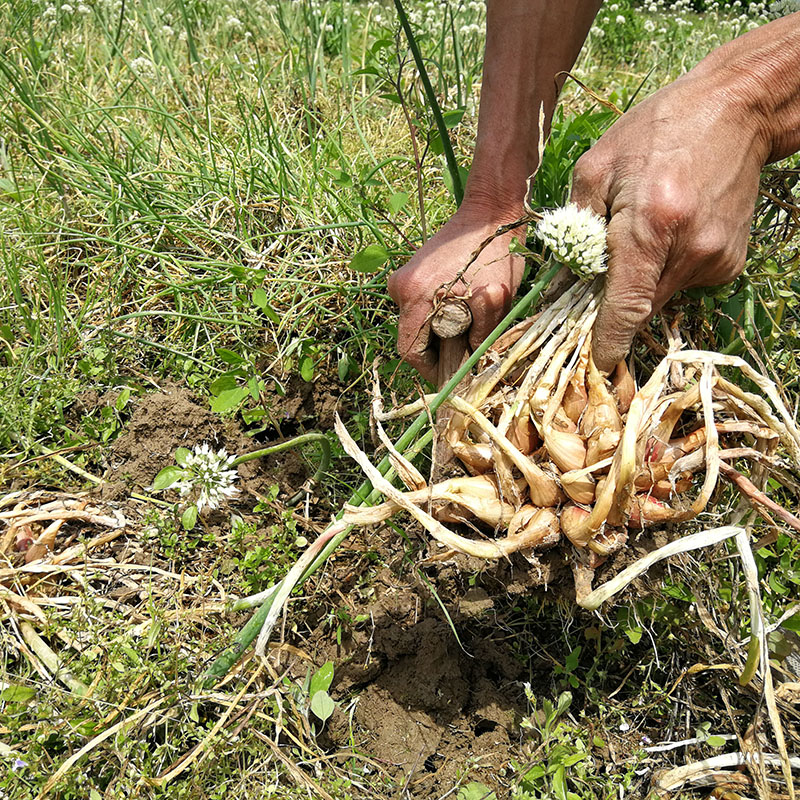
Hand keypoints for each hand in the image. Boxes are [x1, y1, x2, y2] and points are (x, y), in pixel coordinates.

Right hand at [388, 206, 525, 382]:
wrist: (490, 212)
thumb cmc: (496, 254)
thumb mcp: (494, 301)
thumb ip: (480, 337)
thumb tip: (471, 367)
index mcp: (414, 296)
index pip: (410, 350)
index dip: (430, 370)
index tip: (452, 376)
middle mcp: (400, 288)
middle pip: (412, 337)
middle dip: (437, 351)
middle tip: (465, 356)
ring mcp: (403, 277)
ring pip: (417, 322)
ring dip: (439, 333)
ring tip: (467, 330)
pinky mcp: (412, 271)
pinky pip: (420, 306)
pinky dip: (438, 315)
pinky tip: (461, 311)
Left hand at [571, 68, 769, 371]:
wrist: (737, 109)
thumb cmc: (657, 131)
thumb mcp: (597, 167)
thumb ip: (577, 226)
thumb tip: (565, 278)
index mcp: (651, 225)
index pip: (626, 307)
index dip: (608, 339)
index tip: (595, 361)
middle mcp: (689, 250)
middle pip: (640, 307)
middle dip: (615, 303)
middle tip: (600, 274)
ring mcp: (716, 259)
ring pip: (661, 297)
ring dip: (641, 282)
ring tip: (643, 233)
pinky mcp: (730, 262)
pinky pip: (683, 283)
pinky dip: (666, 269)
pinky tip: (671, 230)